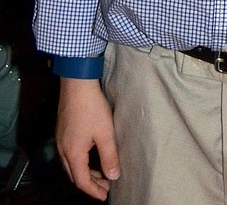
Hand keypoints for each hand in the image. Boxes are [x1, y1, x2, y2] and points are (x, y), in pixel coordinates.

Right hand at [56, 78, 119, 200]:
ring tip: (101, 173)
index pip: (81, 181)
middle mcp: (63, 150)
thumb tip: (113, 176)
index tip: (105, 195)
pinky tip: (91, 156)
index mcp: (73, 154)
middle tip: (105, 186)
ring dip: (85, 172)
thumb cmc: (92, 108)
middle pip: (74, 175)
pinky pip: (69, 155)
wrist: (77, 84)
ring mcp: (61, 140)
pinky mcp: (62, 131)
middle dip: (90, 183)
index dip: (94, 191)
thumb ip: (109, 156)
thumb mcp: (105, 133)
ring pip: (70, 165)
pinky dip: (80, 162)